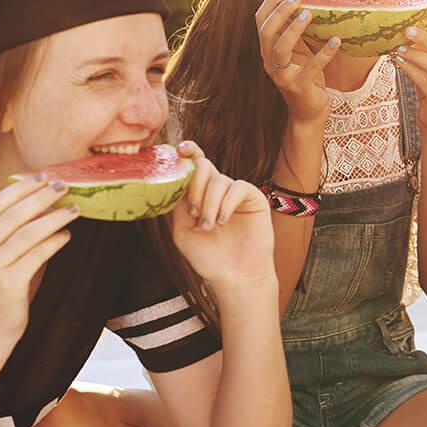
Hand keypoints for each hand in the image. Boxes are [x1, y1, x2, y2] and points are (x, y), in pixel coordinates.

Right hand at [0, 176, 80, 341]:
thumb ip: (4, 231)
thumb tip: (41, 198)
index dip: (21, 187)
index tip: (44, 177)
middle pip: (13, 215)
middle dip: (42, 197)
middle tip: (64, 186)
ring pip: (27, 233)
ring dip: (55, 217)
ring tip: (74, 209)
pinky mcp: (6, 284)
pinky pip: (37, 254)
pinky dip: (55, 241)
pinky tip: (66, 234)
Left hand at [169, 142, 274, 289]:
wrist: (234, 276)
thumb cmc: (208, 257)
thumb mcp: (182, 231)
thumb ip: (177, 205)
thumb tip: (172, 181)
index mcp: (199, 195)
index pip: (193, 166)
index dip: (188, 153)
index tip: (180, 150)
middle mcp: (217, 190)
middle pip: (205, 167)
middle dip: (195, 185)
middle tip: (194, 212)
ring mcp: (235, 193)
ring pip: (219, 180)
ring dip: (209, 204)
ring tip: (209, 227)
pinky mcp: (254, 198)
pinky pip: (238, 188)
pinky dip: (226, 204)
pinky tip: (223, 221)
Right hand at [256, 0, 338, 122]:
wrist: (309, 112)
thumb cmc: (305, 78)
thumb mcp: (298, 52)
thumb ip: (295, 33)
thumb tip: (303, 4)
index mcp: (268, 51)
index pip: (260, 22)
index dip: (270, 3)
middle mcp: (270, 62)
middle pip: (266, 32)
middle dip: (280, 12)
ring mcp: (283, 76)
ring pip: (280, 48)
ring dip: (295, 29)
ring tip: (310, 14)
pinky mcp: (301, 87)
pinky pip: (311, 68)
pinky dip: (324, 53)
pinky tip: (336, 41)